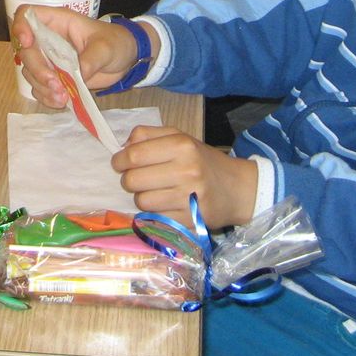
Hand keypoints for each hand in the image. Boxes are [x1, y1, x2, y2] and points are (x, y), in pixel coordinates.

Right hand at [10, 6, 146, 107]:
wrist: (127, 60)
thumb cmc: (116, 43)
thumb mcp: (106, 48)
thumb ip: (91, 59)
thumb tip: (76, 75)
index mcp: (58, 22)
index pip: (27, 15)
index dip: (21, 26)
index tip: (28, 43)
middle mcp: (49, 40)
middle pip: (26, 50)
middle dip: (37, 69)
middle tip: (55, 84)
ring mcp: (50, 60)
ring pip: (30, 72)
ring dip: (42, 87)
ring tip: (63, 97)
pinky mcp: (55, 78)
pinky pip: (40, 88)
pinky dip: (47, 97)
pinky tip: (61, 102)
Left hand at [114, 126, 258, 229]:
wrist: (237, 188)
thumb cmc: (202, 160)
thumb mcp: (179, 138)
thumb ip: (148, 135)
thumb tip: (122, 146)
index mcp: (181, 145)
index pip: (134, 155)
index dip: (119, 161)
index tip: (119, 164)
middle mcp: (186, 170)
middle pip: (133, 180)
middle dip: (128, 180)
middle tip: (137, 179)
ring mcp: (189, 197)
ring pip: (142, 202)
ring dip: (142, 198)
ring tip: (154, 192)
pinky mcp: (191, 220)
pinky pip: (156, 218)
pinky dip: (155, 213)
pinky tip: (166, 205)